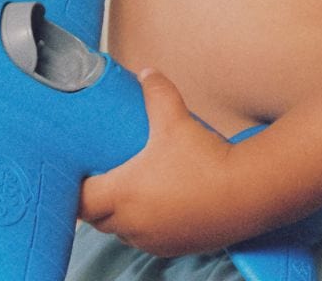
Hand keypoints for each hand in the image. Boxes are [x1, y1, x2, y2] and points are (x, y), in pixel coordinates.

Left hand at [78, 70, 255, 256]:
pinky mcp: (174, 247)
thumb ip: (157, 92)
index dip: (77, 188)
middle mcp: (132, 224)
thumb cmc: (203, 158)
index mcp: (123, 194)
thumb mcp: (176, 118)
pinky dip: (148, 225)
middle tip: (106, 177)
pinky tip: (163, 204)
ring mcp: (153, 240)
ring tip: (135, 189)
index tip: (82, 174)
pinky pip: (149, 239)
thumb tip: (146, 73)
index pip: (81, 202)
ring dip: (123, 215)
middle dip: (98, 201)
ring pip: (124, 231)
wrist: (243, 192)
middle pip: (99, 219)